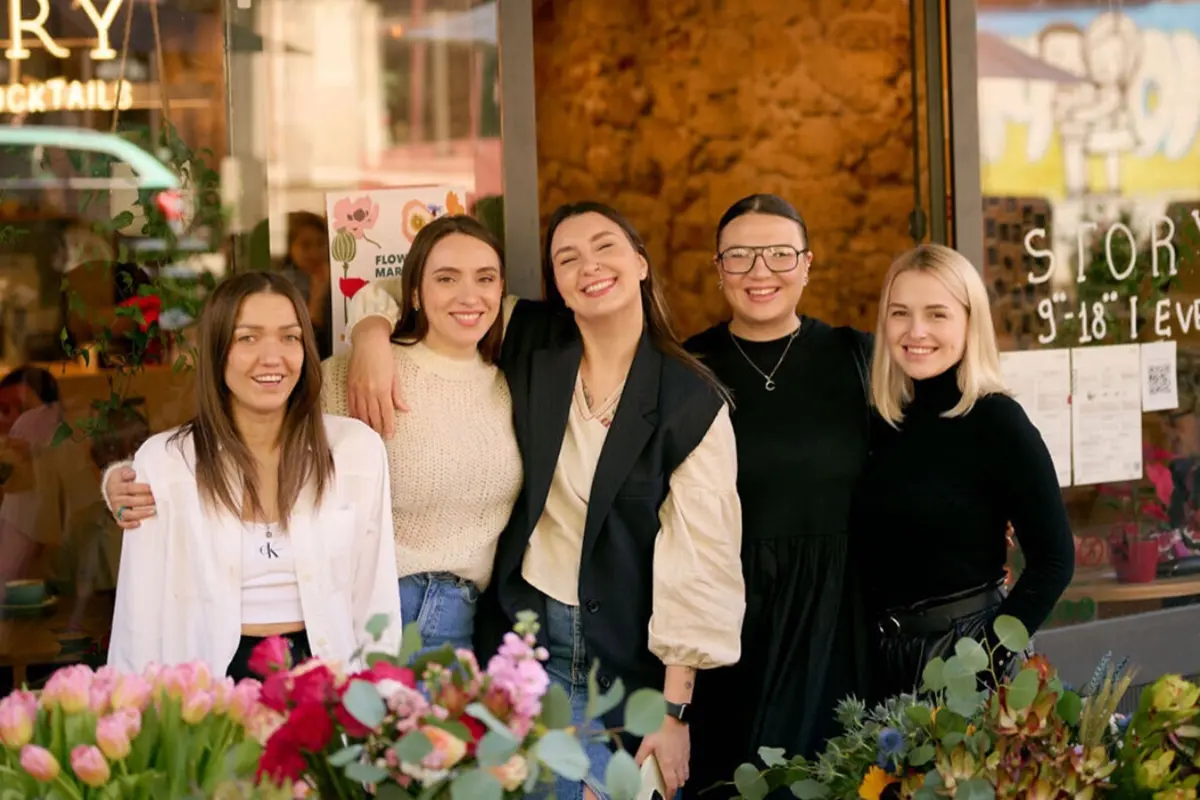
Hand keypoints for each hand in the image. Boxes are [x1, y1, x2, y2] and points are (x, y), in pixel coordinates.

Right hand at [107, 466, 155, 529]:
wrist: (112, 487)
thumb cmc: (122, 479)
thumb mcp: (122, 471)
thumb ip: (126, 472)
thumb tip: (132, 474)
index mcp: (116, 487)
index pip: (129, 488)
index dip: (140, 488)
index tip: (151, 488)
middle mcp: (115, 499)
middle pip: (129, 501)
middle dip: (144, 501)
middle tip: (155, 500)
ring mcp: (116, 509)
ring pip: (127, 514)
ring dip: (140, 514)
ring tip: (153, 511)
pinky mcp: (117, 517)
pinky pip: (122, 523)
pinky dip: (129, 525)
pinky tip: (139, 524)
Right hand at [347, 317, 406, 436]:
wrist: (368, 341)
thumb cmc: (384, 355)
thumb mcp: (395, 375)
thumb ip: (398, 394)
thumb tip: (405, 409)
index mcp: (382, 389)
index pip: (386, 413)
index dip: (389, 426)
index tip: (390, 435)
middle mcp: (369, 391)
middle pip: (373, 416)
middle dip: (378, 428)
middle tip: (381, 438)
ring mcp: (358, 389)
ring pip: (361, 413)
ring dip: (366, 424)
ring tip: (370, 432)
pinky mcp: (350, 385)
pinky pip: (351, 405)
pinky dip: (355, 415)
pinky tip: (358, 421)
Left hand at [634, 717, 688, 796]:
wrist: (675, 717)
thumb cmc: (660, 730)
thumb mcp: (646, 743)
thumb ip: (640, 756)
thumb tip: (634, 766)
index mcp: (668, 764)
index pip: (672, 784)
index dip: (670, 793)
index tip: (666, 797)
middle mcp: (678, 763)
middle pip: (680, 782)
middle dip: (674, 786)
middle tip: (666, 786)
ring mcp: (684, 757)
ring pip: (685, 775)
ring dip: (679, 778)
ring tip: (671, 776)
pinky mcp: (688, 751)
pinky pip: (687, 766)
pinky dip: (683, 770)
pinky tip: (676, 764)